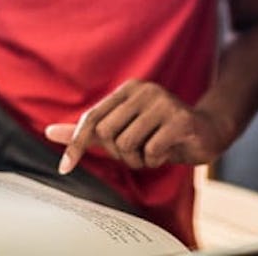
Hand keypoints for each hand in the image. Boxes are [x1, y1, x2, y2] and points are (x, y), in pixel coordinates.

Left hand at [45, 79, 223, 173]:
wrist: (208, 131)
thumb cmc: (160, 132)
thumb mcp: (122, 130)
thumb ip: (88, 131)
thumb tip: (49, 132)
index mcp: (127, 90)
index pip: (91, 118)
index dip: (76, 144)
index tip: (64, 168)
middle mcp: (143, 90)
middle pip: (107, 134)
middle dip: (119, 153)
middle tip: (137, 152)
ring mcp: (163, 102)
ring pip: (127, 145)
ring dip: (138, 159)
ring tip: (154, 151)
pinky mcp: (180, 120)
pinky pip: (151, 152)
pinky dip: (155, 160)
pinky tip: (168, 151)